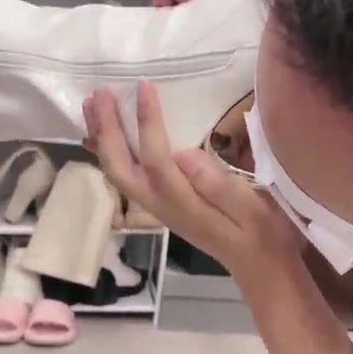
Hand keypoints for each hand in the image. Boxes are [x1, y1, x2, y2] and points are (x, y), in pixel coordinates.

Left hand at [82, 82, 303, 280]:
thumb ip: (219, 184)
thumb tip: (185, 154)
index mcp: (184, 204)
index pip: (155, 159)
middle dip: (107, 129)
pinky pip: (126, 177)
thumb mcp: (253, 209)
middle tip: (99, 93)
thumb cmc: (262, 235)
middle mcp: (162, 206)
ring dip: (102, 139)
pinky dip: (110, 152)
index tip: (145, 86)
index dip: (147, 122)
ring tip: (90, 106)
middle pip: (121, 167)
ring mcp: (158, 207)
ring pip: (118, 172)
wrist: (260, 267)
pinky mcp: (162, 205)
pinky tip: (102, 137)